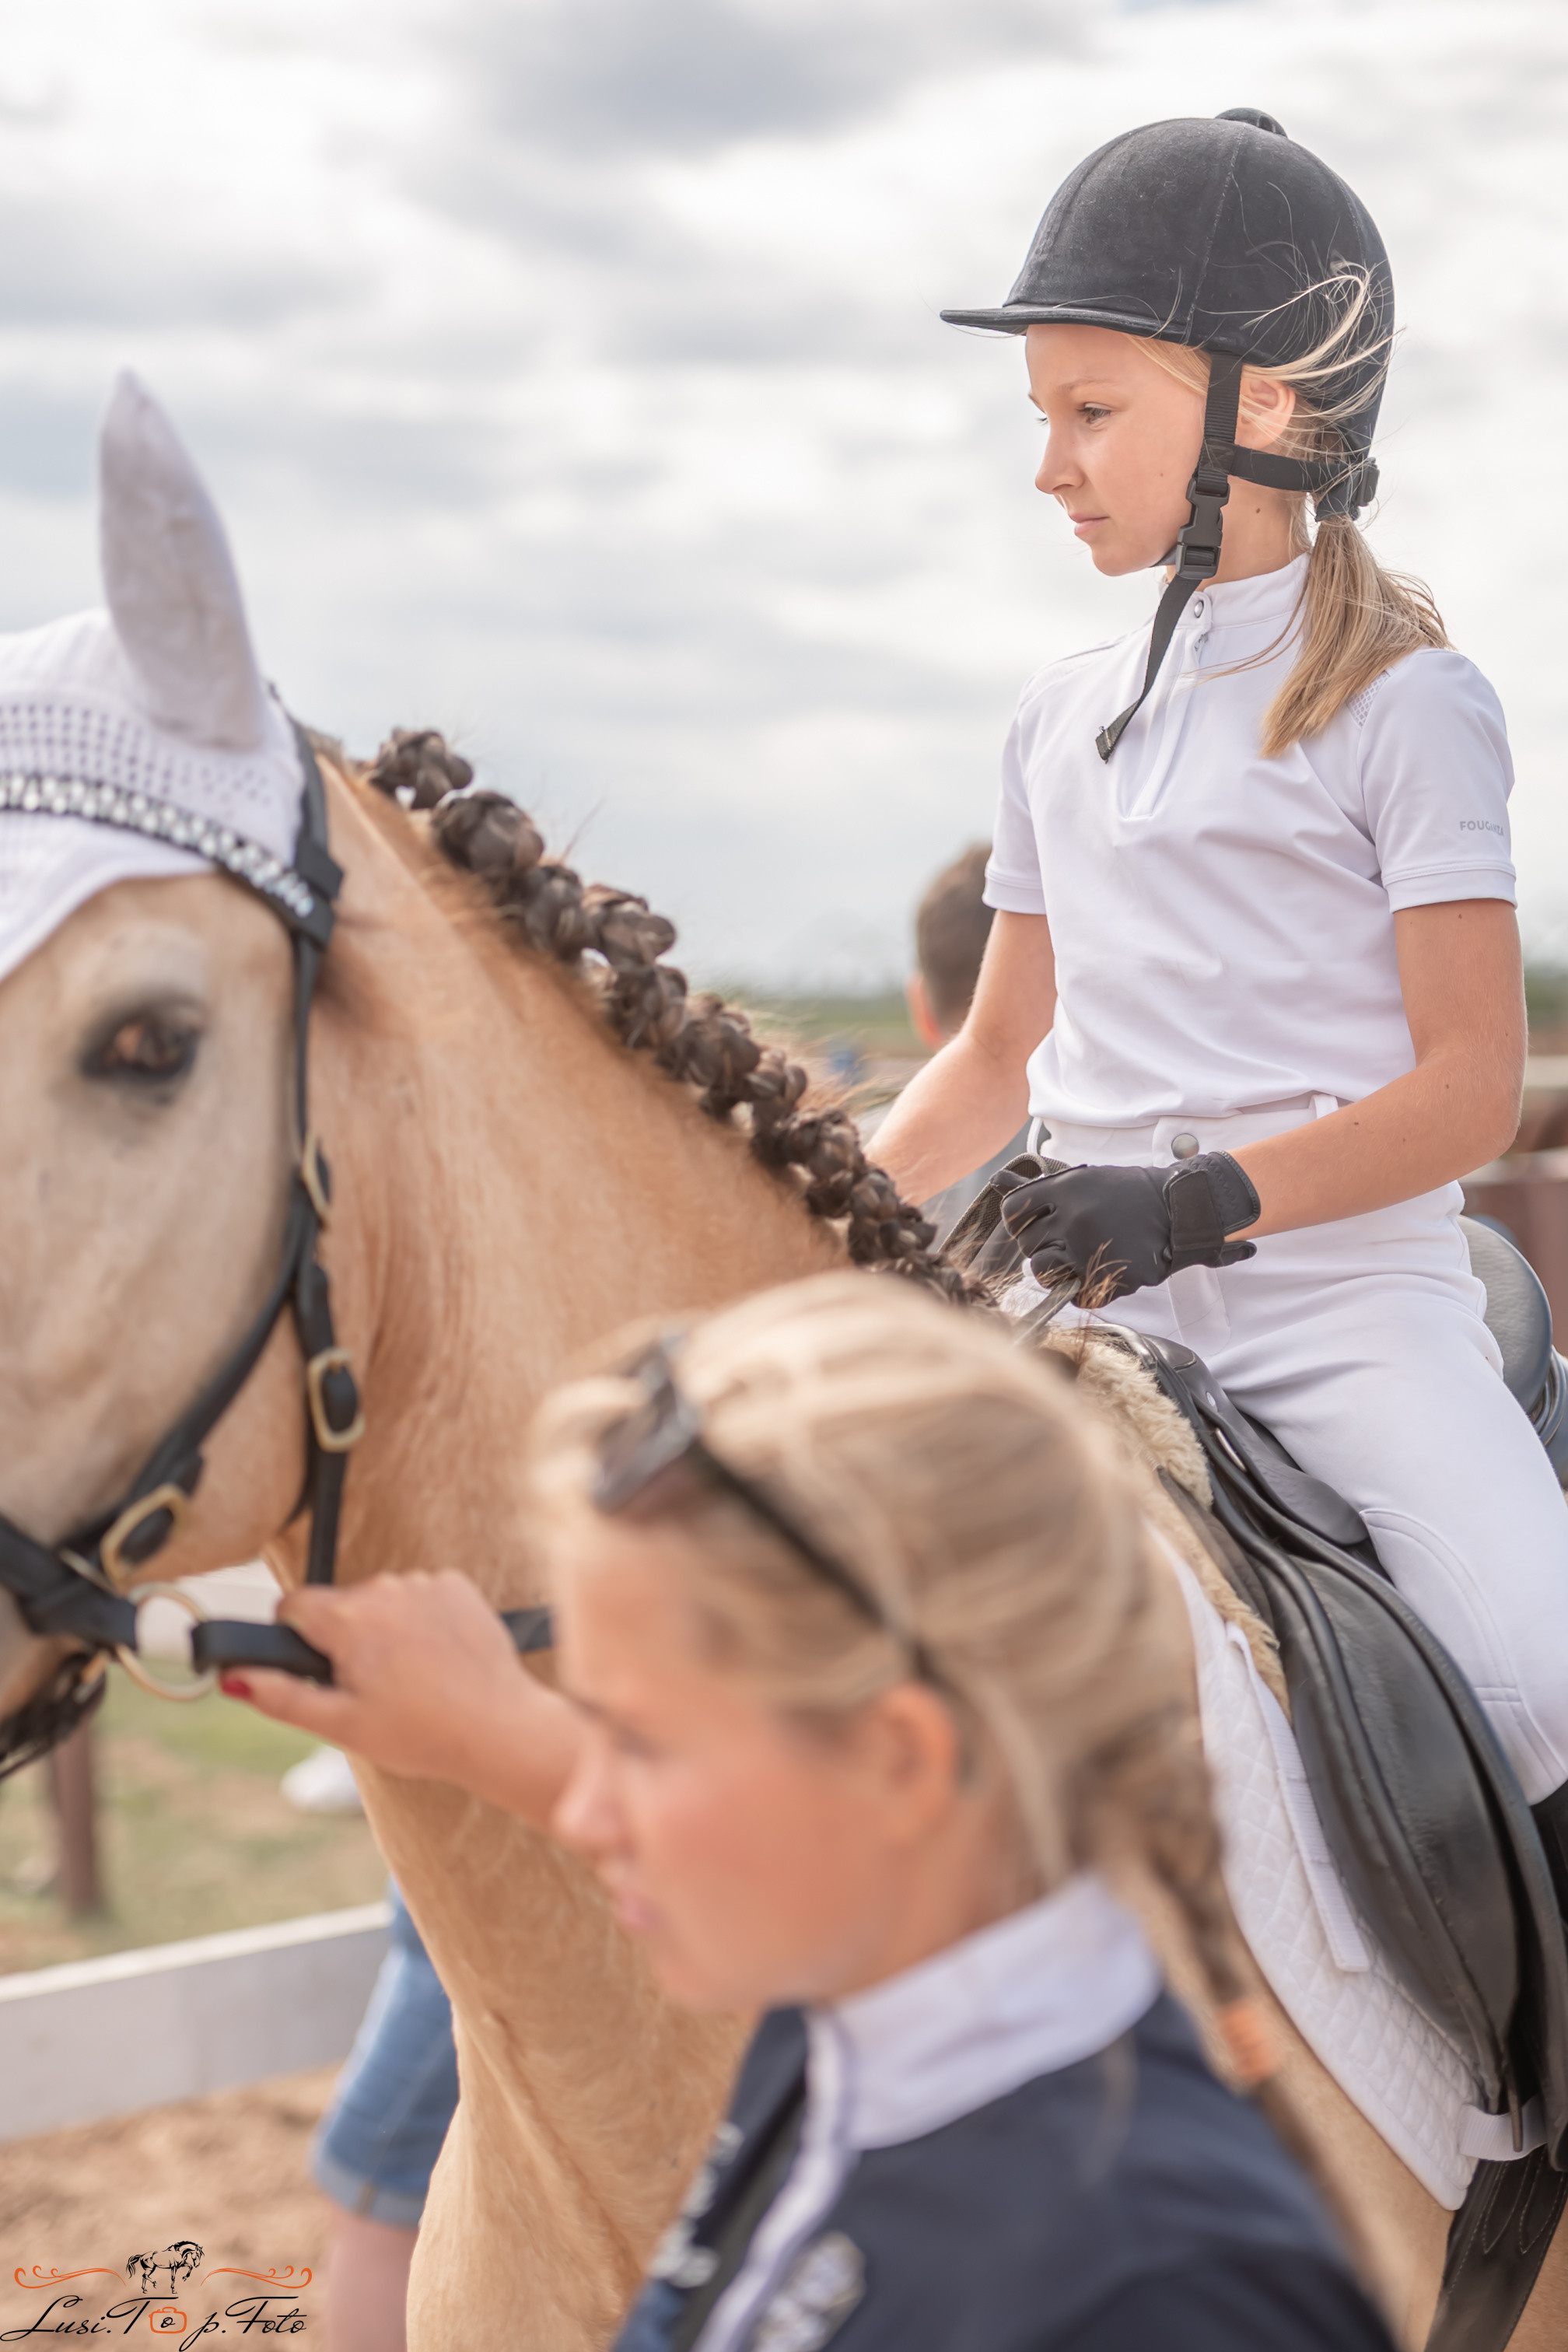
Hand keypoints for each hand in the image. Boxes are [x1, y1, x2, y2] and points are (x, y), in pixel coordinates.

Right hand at [222, 1571, 581, 1825]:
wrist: (499, 1728)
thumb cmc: (419, 1733)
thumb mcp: (340, 1725)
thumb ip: (281, 1696)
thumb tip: (233, 1676)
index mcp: (348, 1618)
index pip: (294, 1606)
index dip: (297, 1639)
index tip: (320, 1669)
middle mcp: (385, 1588)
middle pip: (340, 1605)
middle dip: (345, 1639)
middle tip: (372, 1687)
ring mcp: (425, 1583)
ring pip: (382, 1601)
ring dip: (386, 1630)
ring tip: (411, 1679)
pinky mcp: (458, 1586)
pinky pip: (422, 1597)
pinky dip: (423, 1621)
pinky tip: (438, 1659)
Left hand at [996, 1151, 1259, 1299]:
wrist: (1179, 1209)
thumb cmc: (1128, 1193)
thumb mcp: (1086, 1178)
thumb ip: (1042, 1189)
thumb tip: (998, 1182)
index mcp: (1068, 1189)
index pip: (1013, 1210)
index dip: (1016, 1220)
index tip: (1029, 1224)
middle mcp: (1075, 1218)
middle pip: (1027, 1244)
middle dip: (1040, 1245)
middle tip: (1063, 1241)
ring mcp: (1093, 1250)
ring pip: (1043, 1272)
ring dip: (1053, 1271)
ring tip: (1073, 1261)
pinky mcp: (1112, 1277)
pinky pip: (1076, 1296)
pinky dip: (1083, 1290)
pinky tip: (1096, 1272)